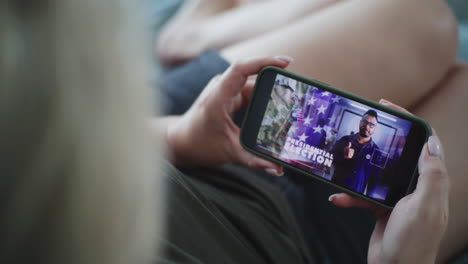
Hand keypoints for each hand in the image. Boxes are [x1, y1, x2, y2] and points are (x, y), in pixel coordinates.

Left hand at [166, 56, 293, 174]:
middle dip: (275, 76)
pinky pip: (249, 90)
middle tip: (297, 84)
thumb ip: (254, 160)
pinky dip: (263, 96)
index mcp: (218, 97)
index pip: (241, 69)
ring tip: (292, 95)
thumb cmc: (199, 144)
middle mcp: (221, 88)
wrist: (179, 142)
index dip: (264, 61)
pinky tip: (278, 103)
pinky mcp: (228, 96)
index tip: (286, 62)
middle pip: (251, 74)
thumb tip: (277, 169)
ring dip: (270, 88)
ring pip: (252, 83)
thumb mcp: (229, 153)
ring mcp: (224, 91)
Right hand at [329, 99, 448, 263]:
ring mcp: (399, 198)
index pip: (426, 143)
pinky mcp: (382, 209)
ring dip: (357, 175)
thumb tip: (432, 143)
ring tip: (341, 170)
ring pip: (375, 175)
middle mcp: (416, 187)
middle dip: (379, 141)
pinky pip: (364, 196)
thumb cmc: (412, 242)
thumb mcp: (423, 206)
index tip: (388, 107)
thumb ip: (431, 175)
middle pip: (398, 154)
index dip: (410, 121)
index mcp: (430, 183)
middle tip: (360, 127)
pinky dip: (350, 197)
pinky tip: (338, 199)